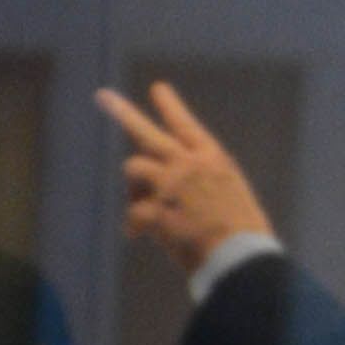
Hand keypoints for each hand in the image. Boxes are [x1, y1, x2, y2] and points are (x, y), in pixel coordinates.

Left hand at [98, 76, 270, 269]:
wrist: (242, 256)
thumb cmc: (242, 233)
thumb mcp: (230, 194)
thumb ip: (201, 181)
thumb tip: (166, 184)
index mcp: (212, 159)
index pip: (186, 126)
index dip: (170, 106)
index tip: (158, 88)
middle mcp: (189, 164)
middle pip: (147, 133)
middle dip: (123, 112)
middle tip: (102, 96)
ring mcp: (171, 185)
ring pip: (133, 167)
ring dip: (134, 188)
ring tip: (141, 207)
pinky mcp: (158, 209)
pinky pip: (133, 211)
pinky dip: (134, 225)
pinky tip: (139, 235)